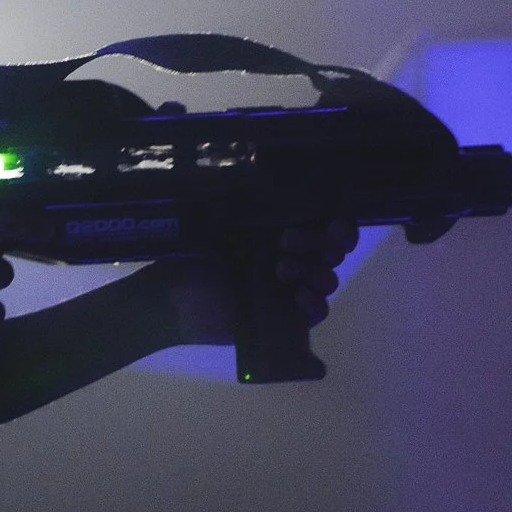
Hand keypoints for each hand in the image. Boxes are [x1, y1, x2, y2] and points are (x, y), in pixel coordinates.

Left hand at [161, 221, 362, 345]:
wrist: (174, 301)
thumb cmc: (194, 258)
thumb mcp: (225, 228)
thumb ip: (258, 216)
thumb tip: (287, 191)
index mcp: (283, 231)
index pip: (325, 225)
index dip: (338, 226)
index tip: (331, 223)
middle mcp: (293, 257)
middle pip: (331, 251)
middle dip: (318, 244)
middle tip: (286, 242)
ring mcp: (292, 289)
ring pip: (327, 279)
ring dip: (315, 272)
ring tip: (282, 271)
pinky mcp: (287, 319)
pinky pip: (317, 311)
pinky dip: (315, 303)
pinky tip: (299, 297)